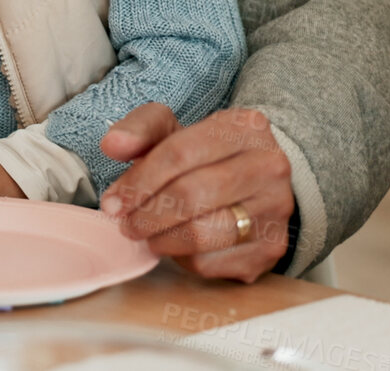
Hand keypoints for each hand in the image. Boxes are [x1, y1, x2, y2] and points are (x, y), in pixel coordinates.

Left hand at [98, 104, 294, 281]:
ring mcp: (276, 208)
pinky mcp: (271, 247)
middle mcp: (269, 166)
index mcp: (245, 127)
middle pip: (191, 195)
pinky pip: (212, 262)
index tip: (114, 201)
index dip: (139, 181)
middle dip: (147, 214)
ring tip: (147, 234)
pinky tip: (176, 244)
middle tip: (126, 223)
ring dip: (161, 239)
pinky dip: (183, 258)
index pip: (180, 153)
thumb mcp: (175, 130)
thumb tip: (113, 144)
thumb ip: (140, 130)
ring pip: (202, 234)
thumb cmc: (208, 156)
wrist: (258, 180)